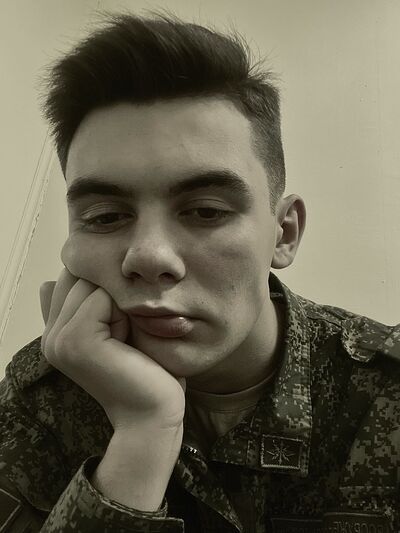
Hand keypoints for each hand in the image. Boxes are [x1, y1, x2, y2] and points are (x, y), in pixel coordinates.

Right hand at [40, 268, 185, 432]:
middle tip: (123, 336)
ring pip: (90, 284)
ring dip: (118, 304)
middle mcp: (50, 336)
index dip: (105, 291)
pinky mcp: (74, 339)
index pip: (72, 278)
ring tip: (124, 339)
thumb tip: (47, 281)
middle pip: (79, 276)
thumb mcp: (117, 329)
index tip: (119, 328)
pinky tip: (125, 344)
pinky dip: (122, 314)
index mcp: (56, 333)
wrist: (153, 412)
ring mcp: (58, 338)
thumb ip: (87, 307)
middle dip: (111, 295)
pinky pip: (100, 297)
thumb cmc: (145, 371)